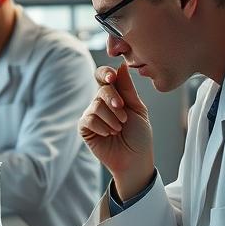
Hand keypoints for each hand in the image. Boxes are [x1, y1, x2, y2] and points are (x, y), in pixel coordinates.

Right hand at [79, 64, 153, 198]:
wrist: (134, 159)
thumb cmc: (139, 136)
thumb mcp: (138, 110)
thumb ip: (128, 89)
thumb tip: (121, 66)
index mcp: (115, 95)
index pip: (104, 77)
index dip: (105, 73)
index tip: (112, 77)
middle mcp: (101, 102)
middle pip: (102, 90)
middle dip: (114, 101)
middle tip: (124, 115)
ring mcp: (92, 114)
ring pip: (96, 106)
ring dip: (111, 118)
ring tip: (119, 129)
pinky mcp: (84, 128)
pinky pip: (88, 119)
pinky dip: (102, 127)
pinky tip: (109, 134)